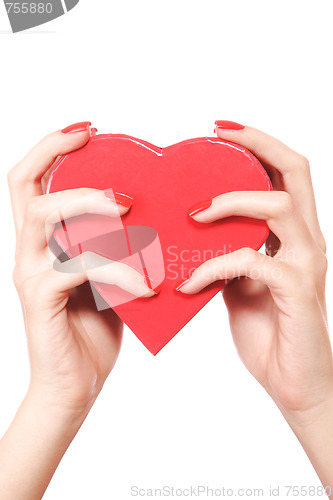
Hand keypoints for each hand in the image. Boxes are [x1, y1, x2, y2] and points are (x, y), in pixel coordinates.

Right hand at [7, 122, 156, 414]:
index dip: (54, 146)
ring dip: (89, 203)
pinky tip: (149, 287)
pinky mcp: (42, 300)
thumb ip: (117, 247)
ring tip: (129, 207)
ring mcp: (30, 273)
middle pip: (23, 183)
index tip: (90, 129)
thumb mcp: (109, 279)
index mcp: (44, 241)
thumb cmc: (97, 329)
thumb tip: (155, 219)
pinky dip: (119, 271)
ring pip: (45, 216)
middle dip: (59, 153)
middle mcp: (28, 250)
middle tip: (96, 140)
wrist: (76, 385)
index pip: (32, 179)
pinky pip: (80, 270)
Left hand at [177, 122, 330, 420]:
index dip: (258, 144)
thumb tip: (190, 230)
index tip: (219, 128)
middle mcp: (307, 240)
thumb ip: (227, 252)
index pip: (285, 173)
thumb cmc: (267, 329)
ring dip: (231, 201)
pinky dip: (213, 267)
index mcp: (293, 235)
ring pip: (278, 206)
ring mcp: (306, 263)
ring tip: (193, 213)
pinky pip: (251, 261)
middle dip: (257, 144)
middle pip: (296, 170)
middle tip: (217, 132)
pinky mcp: (296, 291)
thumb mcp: (240, 282)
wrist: (292, 381)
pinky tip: (186, 285)